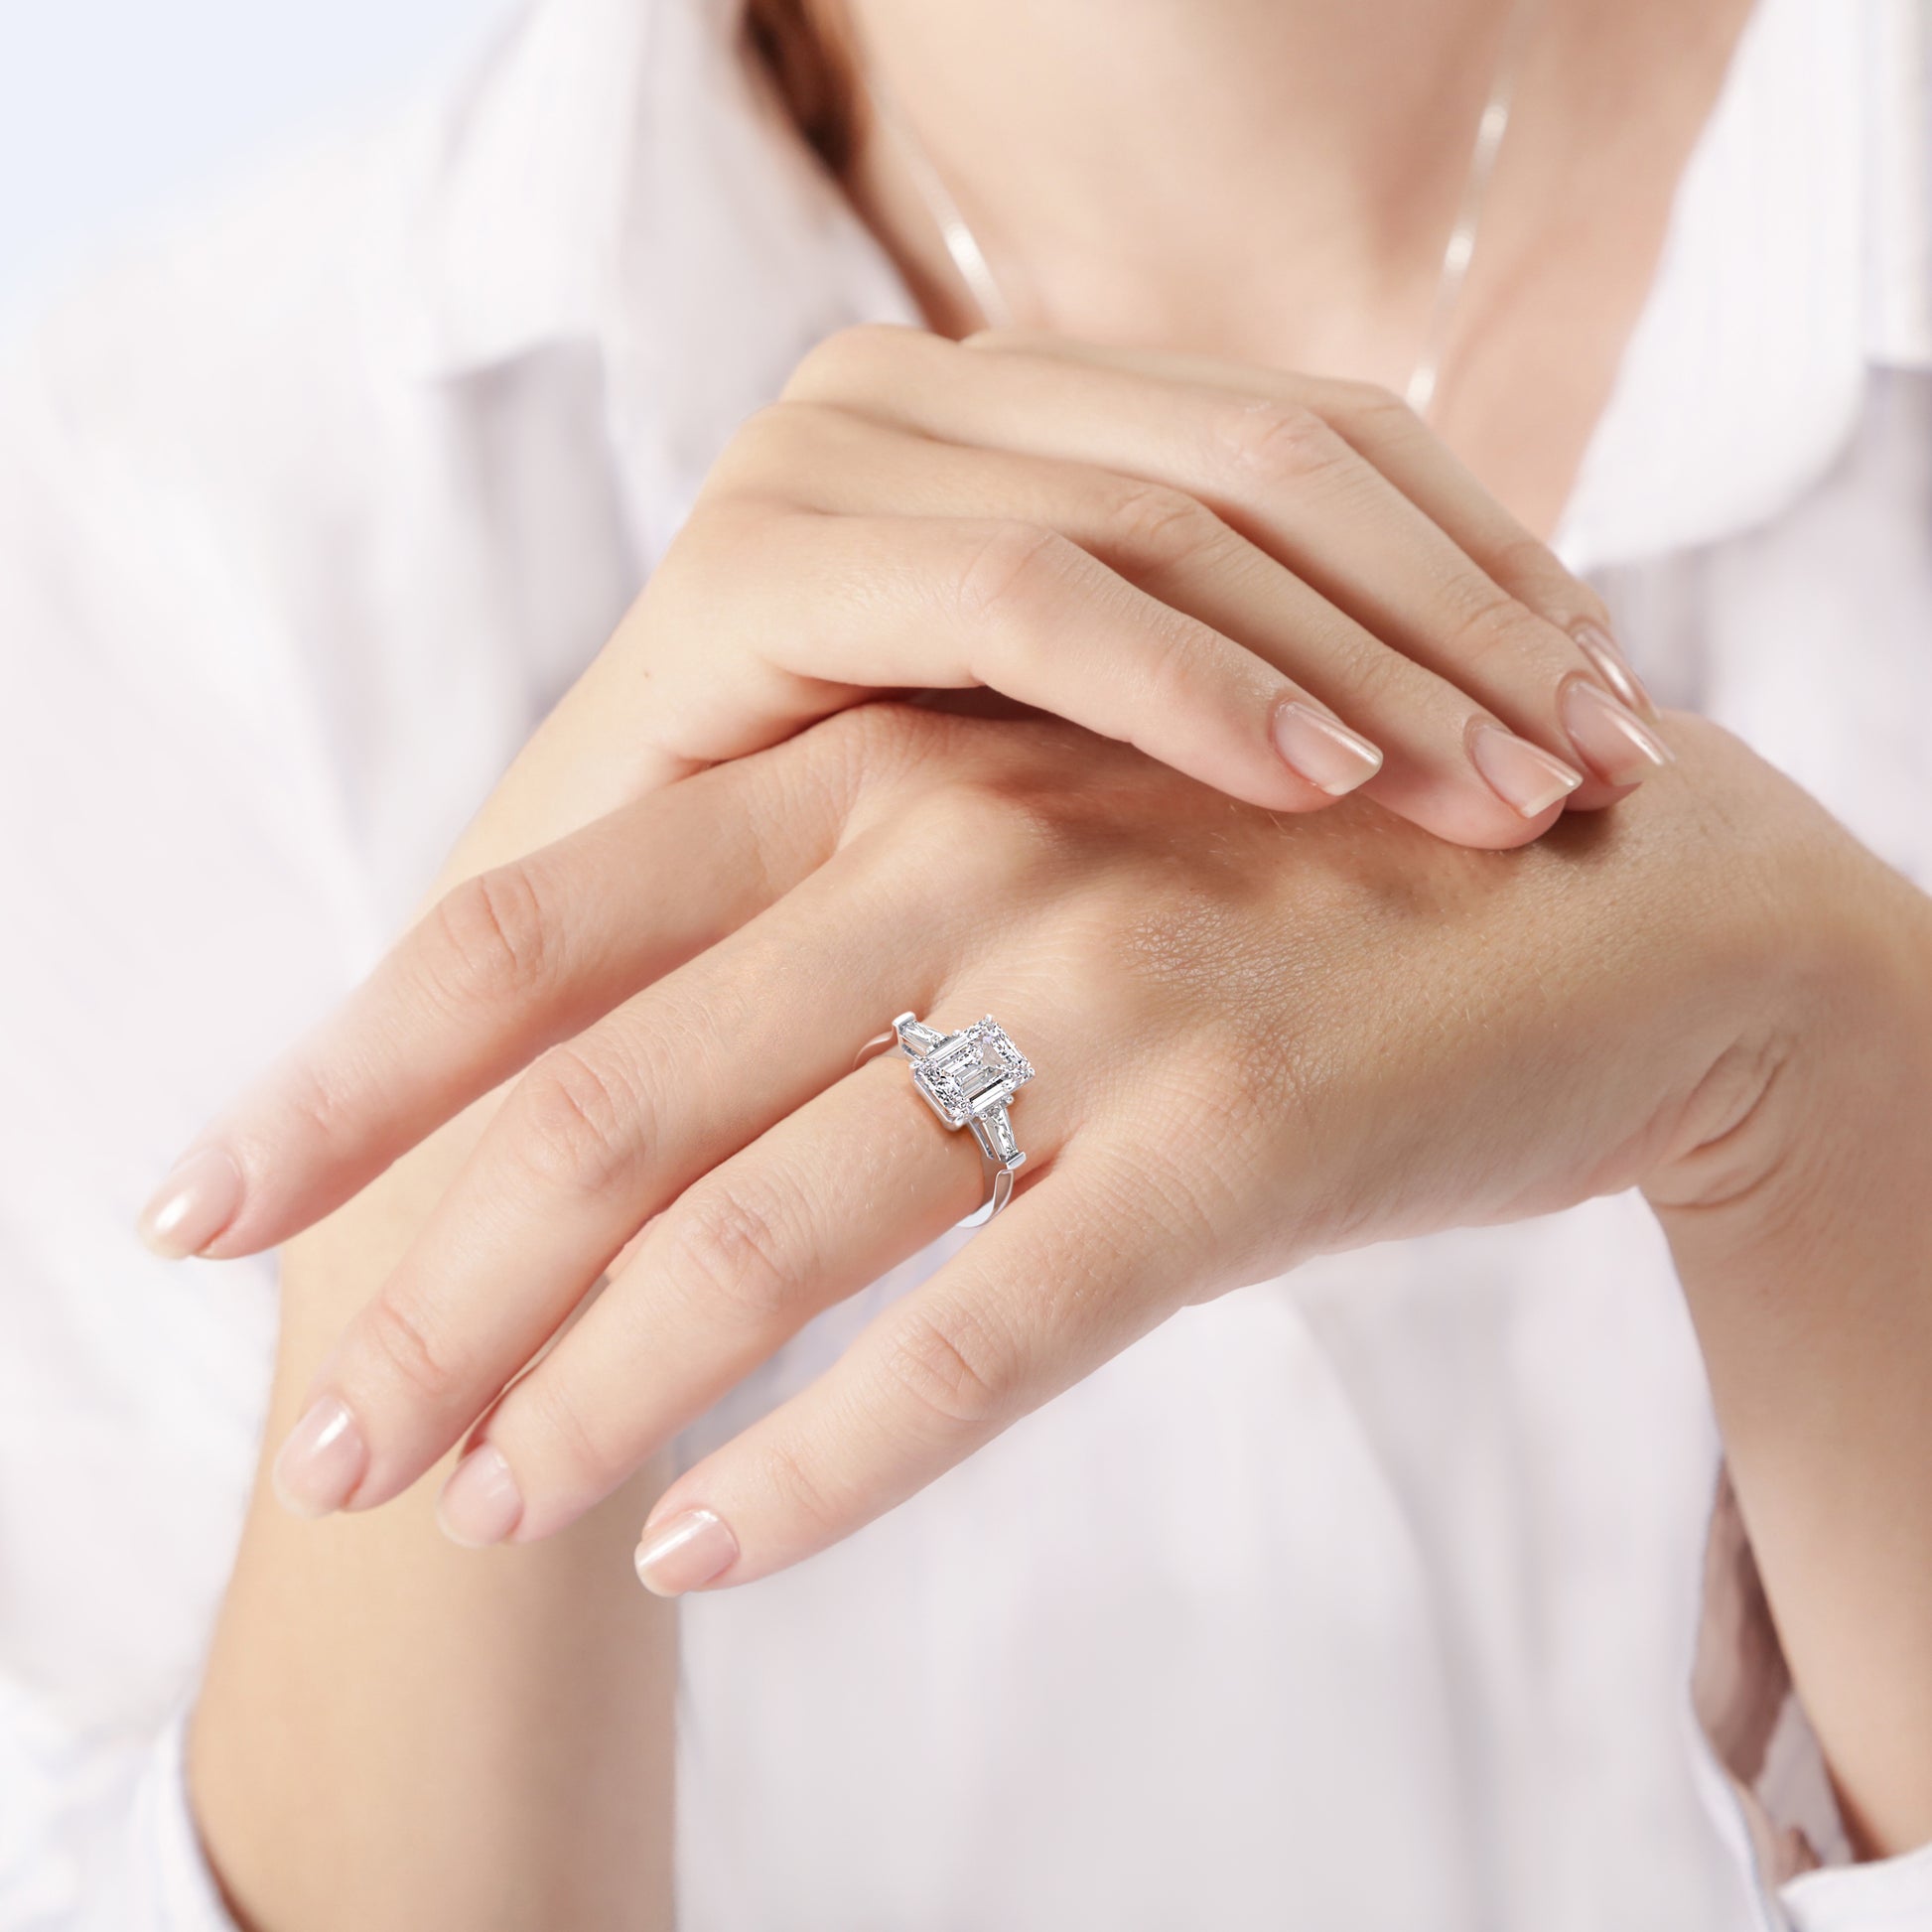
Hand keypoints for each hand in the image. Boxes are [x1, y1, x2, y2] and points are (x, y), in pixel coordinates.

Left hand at [162, 700, 1907, 1591]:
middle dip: (440, 1290)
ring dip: (597, 1393)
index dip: (348, 1074)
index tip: (199, 1210)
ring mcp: (1098, 991)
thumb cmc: (1270, 893)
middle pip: (608, 1097)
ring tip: (486, 1508)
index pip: (535, 930)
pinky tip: (707, 1549)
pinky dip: (829, 1459)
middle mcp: (954, 856)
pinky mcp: (1231, 1135)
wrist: (1588, 905)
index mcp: (869, 776)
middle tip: (330, 1450)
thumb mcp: (1026, 855)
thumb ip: (826, 931)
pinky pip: (985, 1335)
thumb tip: (602, 1084)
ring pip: (771, 1228)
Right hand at [478, 327, 1669, 849]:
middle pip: (1274, 454)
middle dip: (1461, 612)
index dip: (1491, 563)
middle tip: (1603, 765)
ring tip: (1504, 795)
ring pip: (1169, 507)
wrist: (594, 1038)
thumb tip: (1518, 730)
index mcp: (1022, 421)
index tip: (1619, 717)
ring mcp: (832, 462)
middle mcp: (927, 400)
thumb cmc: (866, 939)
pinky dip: (1187, 681)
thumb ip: (1249, 709)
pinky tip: (1321, 784)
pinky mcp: (751, 565)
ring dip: (1361, 653)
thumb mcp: (1096, 798)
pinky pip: (1022, 593)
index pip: (1320, 439)